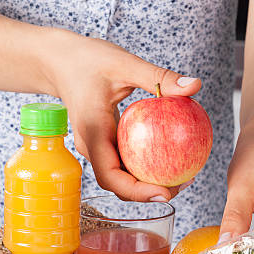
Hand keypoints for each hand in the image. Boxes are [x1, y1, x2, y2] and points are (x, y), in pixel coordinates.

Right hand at [44, 29, 199, 201]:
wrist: (59, 60)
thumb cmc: (87, 59)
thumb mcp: (125, 63)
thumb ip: (159, 77)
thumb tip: (195, 86)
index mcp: (92, 134)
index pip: (111, 176)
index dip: (138, 192)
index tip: (165, 193)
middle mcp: (92, 147)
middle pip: (120, 184)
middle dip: (150, 192)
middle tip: (185, 181)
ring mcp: (96, 146)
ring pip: (122, 175)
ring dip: (149, 180)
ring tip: (182, 173)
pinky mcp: (103, 141)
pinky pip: (124, 159)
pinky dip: (145, 162)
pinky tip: (170, 153)